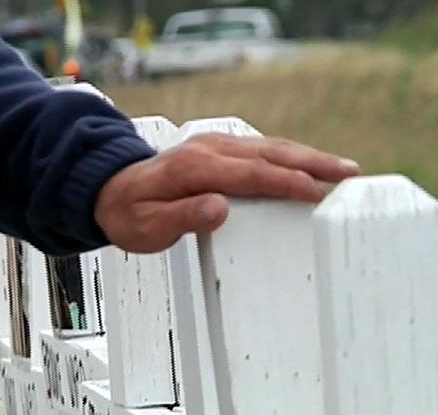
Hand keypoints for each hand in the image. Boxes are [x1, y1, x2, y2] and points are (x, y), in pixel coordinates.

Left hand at [95, 133, 359, 252]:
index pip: (249, 174)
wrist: (108, 191)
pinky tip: (303, 164)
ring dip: (304, 156)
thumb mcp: (147, 227)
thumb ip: (183, 217)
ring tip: (338, 167)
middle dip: (310, 162)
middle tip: (348, 172)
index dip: (286, 182)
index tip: (317, 192)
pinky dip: (285, 156)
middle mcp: (205, 149)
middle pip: (267, 153)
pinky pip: (257, 149)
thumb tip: (221, 208)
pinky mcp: (213, 149)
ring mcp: (211, 145)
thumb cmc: (128, 214)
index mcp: (192, 168)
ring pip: (266, 147)